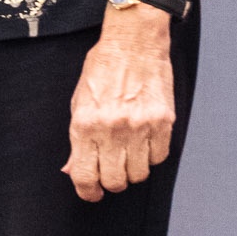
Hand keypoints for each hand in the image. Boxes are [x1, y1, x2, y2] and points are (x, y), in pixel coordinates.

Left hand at [64, 16, 176, 202]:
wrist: (134, 42)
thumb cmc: (103, 68)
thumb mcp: (79, 102)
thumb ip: (77, 140)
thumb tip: (73, 170)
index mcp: (86, 124)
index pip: (85, 175)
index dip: (88, 192)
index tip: (91, 193)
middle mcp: (113, 129)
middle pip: (114, 180)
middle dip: (111, 182)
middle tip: (111, 173)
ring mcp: (141, 126)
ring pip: (139, 174)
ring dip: (133, 171)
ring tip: (128, 155)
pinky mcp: (164, 122)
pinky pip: (159, 157)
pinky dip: (152, 157)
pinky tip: (145, 143)